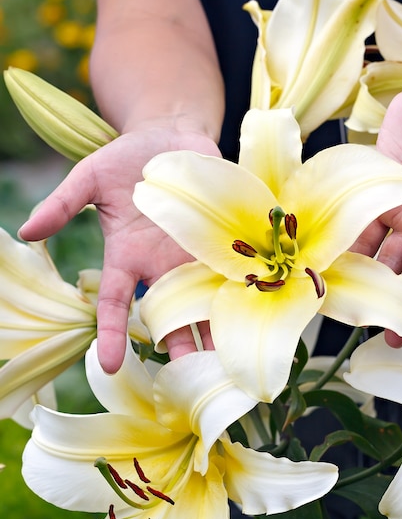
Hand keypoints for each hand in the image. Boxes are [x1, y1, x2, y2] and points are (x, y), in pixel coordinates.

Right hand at [18, 126, 219, 372]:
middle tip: (192, 380)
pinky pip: (234, 268)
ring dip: (218, 329)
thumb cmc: (126, 159)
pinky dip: (243, 289)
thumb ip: (63, 204)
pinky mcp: (224, 238)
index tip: (107, 365)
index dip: (112, 333)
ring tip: (232, 361)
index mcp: (128, 257)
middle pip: (171, 314)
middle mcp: (164, 265)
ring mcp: (196, 254)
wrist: (171, 137)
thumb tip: (27, 231)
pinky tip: (257, 314)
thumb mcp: (89, 177)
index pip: (116, 303)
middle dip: (180, 346)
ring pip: (207, 301)